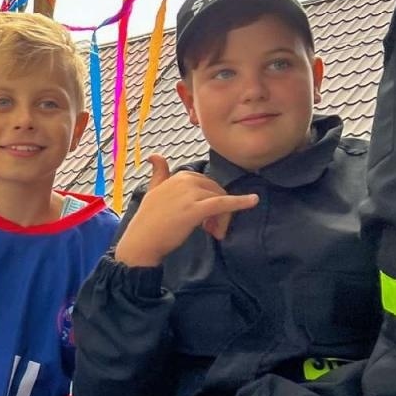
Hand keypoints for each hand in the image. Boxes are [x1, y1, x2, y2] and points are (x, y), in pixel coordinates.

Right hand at [112, 156, 258, 267]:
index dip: (211, 201)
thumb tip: (154, 155)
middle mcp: (186, 181)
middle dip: (219, 211)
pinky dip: (240, 202)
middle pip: (217, 191)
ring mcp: (191, 194)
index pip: (208, 184)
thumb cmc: (148, 220)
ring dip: (223, 218)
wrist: (142, 241)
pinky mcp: (196, 209)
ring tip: (214, 233)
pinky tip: (252, 202)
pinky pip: (223, 203)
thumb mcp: (152, 190)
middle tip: (212, 230)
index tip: (206, 220)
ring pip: (220, 201)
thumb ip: (159, 173)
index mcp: (180, 175)